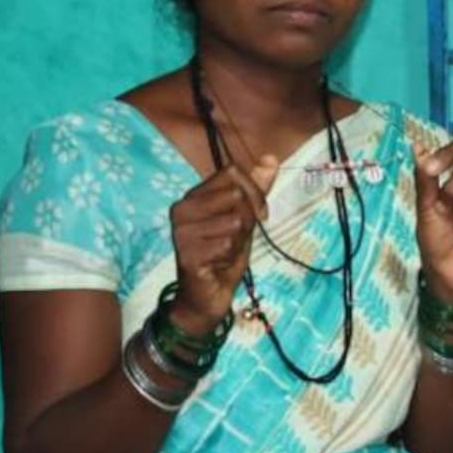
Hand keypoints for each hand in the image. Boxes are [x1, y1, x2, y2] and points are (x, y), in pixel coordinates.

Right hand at [169, 157, 278, 333]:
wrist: (208, 295)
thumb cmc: (224, 253)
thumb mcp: (245, 216)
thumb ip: (256, 188)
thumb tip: (271, 157)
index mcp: (193, 195)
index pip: (233, 172)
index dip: (254, 192)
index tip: (259, 215)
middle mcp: (181, 209)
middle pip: (236, 195)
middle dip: (248, 219)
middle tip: (235, 238)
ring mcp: (181, 232)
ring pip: (235, 220)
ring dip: (239, 241)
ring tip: (224, 251)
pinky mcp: (187, 254)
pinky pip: (227, 244)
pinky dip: (230, 256)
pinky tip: (218, 263)